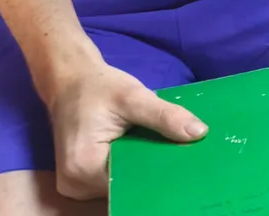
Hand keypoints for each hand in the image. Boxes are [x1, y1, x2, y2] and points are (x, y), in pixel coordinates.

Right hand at [43, 57, 205, 200]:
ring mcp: (77, 185)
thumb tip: (199, 133)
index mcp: (84, 168)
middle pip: (127, 185)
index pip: (133, 182)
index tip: (186, 160)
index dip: (160, 172)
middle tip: (180, 152)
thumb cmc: (98, 87)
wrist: (70, 82)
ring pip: (122, 183)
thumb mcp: (133, 96)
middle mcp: (76, 185)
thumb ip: (165, 116)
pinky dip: (131, 166)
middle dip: (153, 171)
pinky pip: (113, 178)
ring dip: (142, 169)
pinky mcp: (82, 180)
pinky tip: (146, 152)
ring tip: (164, 150)